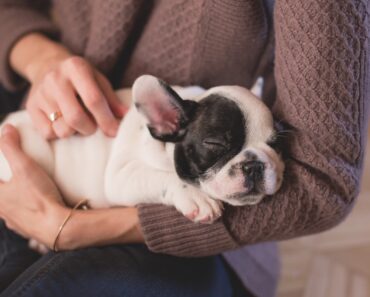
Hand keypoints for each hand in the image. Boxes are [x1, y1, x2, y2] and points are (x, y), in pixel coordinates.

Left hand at [0, 125, 67, 246]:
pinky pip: (22, 219)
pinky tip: (36, 206)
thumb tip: (6, 128)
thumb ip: (12, 148)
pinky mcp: (29, 230)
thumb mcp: (25, 168)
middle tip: (13, 178)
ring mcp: (15, 223)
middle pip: (1, 198)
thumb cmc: (40, 198)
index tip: (3, 170)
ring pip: (9, 210)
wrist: (59, 227)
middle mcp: (2, 213)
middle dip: (5, 187)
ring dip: (13, 200)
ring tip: (25, 191)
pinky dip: (26, 211)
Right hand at [26, 55, 125, 138]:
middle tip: (93, 127)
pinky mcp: (30, 106)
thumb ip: (112, 99)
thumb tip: (126, 117)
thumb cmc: (80, 77)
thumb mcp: (98, 80)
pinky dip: (59, 133)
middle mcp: (56, 79)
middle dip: (90, 129)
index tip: (114, 132)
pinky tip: (62, 122)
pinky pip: (48, 133)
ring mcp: (41, 93)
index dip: (106, 119)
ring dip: (74, 132)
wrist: (46, 65)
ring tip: (77, 122)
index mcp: (76, 68)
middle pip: (75, 118)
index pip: (93, 100)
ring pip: (62, 129)